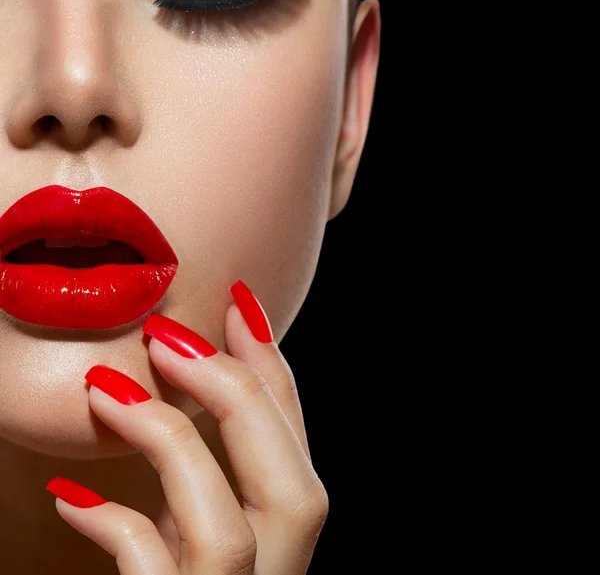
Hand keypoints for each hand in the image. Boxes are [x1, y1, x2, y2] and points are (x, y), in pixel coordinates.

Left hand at [46, 280, 328, 574]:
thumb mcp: (194, 532)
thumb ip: (203, 481)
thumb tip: (180, 384)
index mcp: (282, 543)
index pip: (298, 447)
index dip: (279, 371)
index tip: (240, 306)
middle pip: (293, 486)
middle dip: (241, 393)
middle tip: (172, 335)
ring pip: (233, 529)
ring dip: (173, 439)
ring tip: (108, 386)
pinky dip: (116, 525)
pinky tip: (72, 494)